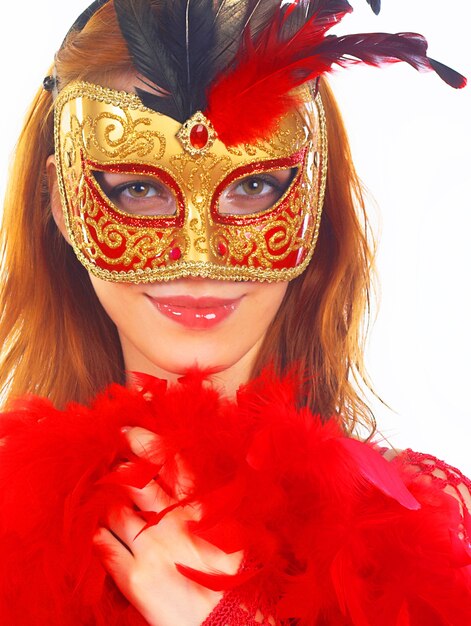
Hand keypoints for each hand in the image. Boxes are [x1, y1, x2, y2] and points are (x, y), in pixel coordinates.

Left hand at [93, 427, 241, 625]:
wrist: (224, 621)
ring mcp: (148, 547)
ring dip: (107, 501)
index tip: (129, 430)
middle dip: (119, 466)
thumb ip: (217, 501)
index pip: (169, 463)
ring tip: (104, 497)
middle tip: (110, 459)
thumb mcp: (235, 531)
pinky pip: (103, 545)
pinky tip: (99, 530)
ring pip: (114, 510)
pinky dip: (98, 533)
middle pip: (134, 481)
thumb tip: (210, 475)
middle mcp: (169, 521)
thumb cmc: (234, 578)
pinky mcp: (132, 576)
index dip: (145, 441)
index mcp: (198, 508)